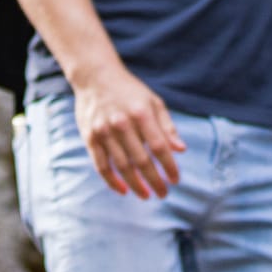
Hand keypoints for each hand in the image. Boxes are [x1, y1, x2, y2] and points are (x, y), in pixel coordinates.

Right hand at [72, 63, 184, 198]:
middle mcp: (122, 123)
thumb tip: (181, 150)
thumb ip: (167, 127)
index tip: (176, 180)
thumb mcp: (153, 102)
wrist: (95, 76)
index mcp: (142, 114)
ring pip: (122, 166)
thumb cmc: (129, 91)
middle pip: (141, 160)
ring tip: (146, 195)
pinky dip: (112, 181)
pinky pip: (101, 165)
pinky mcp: (90, 137)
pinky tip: (123, 190)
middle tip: (163, 194)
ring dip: (136, 185)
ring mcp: (104, 131)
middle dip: (155, 181)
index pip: (159, 147)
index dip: (169, 166)